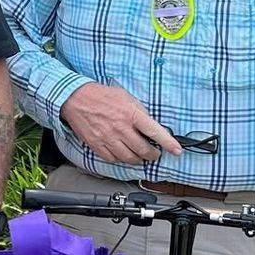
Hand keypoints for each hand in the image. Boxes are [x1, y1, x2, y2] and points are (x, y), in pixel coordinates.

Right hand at [60, 84, 181, 164]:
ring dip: (138, 159)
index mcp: (131, 114)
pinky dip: (120, 159)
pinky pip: (112, 159)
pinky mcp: (97, 144)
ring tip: (139, 154)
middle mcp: (121, 128)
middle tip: (155, 153)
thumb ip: (139, 112)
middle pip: (143, 150)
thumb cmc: (102, 96)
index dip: (169, 143)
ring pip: (129, 158)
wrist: (76, 98)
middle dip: (153, 154)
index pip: (155, 132)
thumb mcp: (126, 97)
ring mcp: (108, 138)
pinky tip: (122, 153)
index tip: (177, 150)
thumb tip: (150, 125)